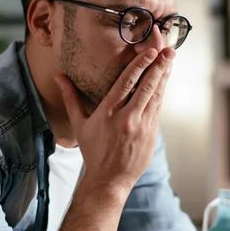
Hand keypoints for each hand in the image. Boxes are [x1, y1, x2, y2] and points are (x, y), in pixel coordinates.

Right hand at [54, 47, 174, 196]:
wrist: (109, 180)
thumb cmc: (92, 151)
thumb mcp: (79, 125)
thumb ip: (71, 98)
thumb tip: (58, 76)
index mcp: (108, 113)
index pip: (126, 84)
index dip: (139, 66)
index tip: (149, 52)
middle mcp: (127, 118)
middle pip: (146, 87)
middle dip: (158, 67)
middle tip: (169, 50)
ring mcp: (142, 127)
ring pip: (156, 96)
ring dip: (164, 77)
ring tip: (171, 60)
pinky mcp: (152, 135)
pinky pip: (158, 109)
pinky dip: (161, 94)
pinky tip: (165, 81)